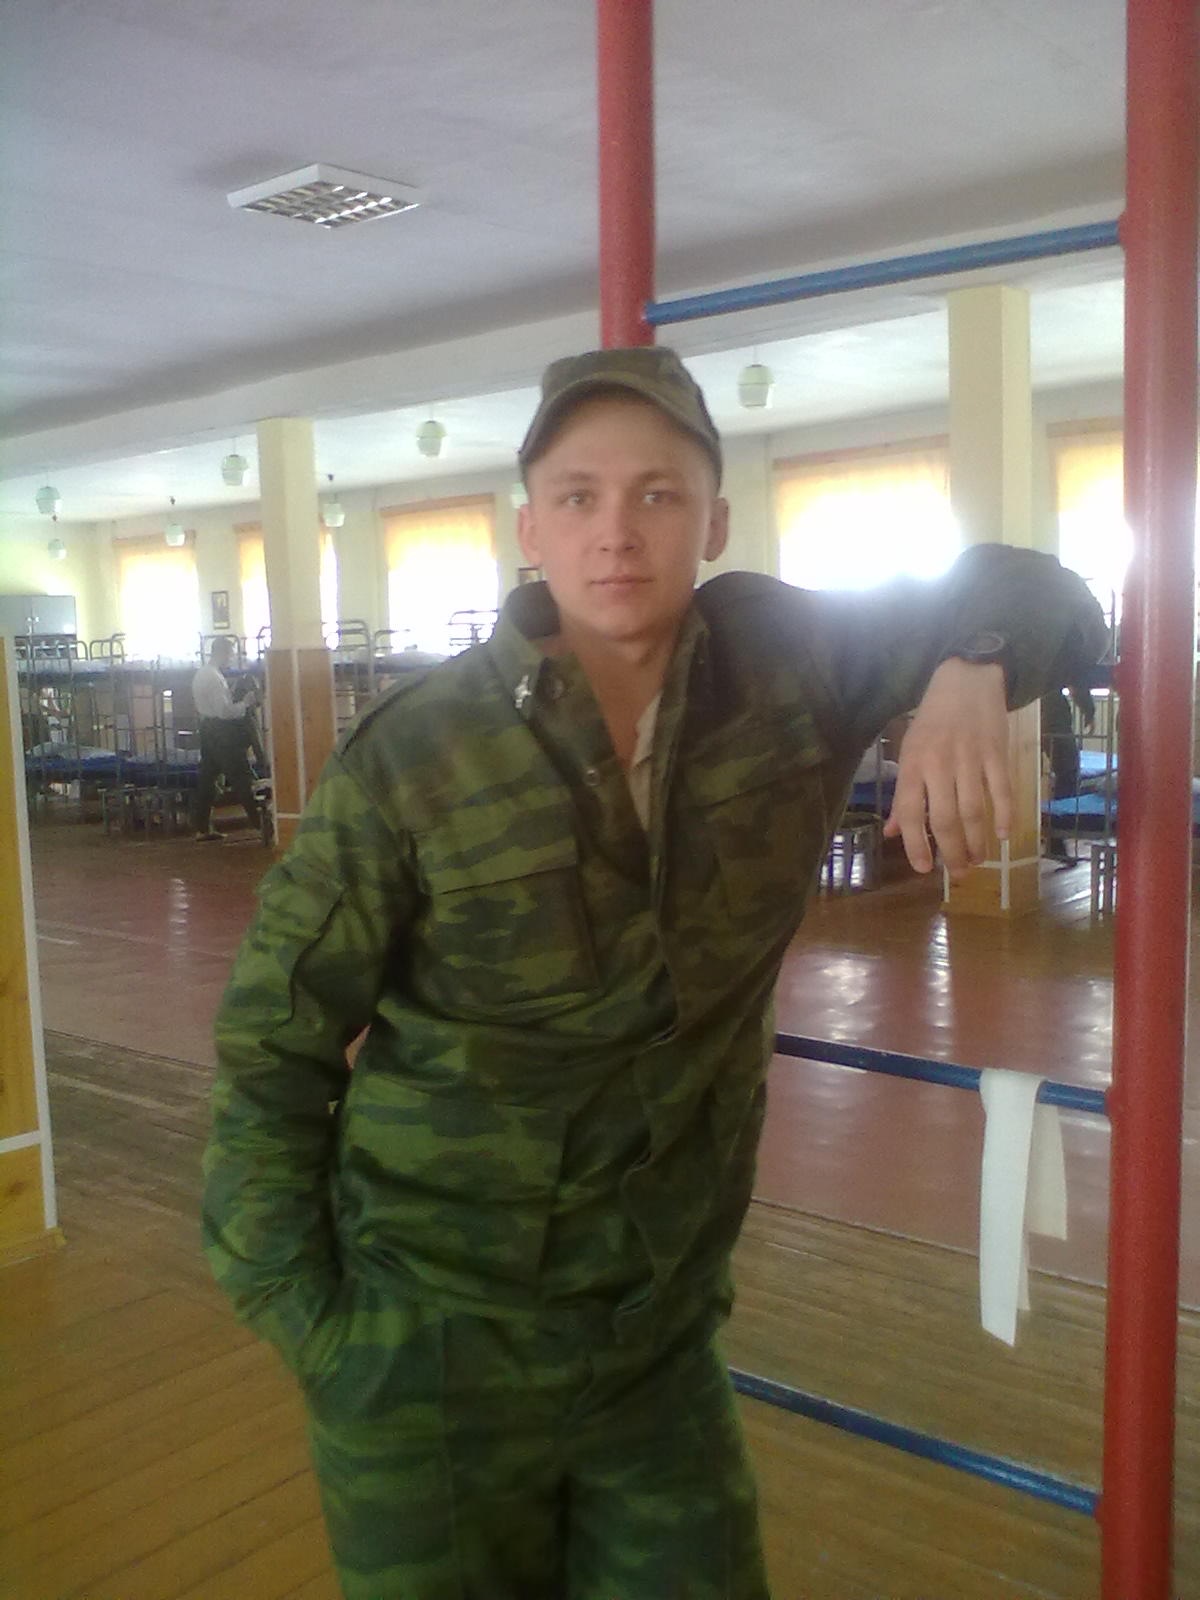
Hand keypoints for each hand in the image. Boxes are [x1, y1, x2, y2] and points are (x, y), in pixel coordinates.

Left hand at [882, 660, 1011, 878]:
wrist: (967, 679)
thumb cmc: (933, 718)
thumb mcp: (909, 750)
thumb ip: (904, 792)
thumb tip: (893, 832)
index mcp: (913, 764)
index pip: (909, 812)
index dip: (916, 844)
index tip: (923, 868)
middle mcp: (939, 763)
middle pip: (944, 819)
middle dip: (951, 852)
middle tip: (957, 873)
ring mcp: (970, 758)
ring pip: (973, 810)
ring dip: (976, 841)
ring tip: (978, 860)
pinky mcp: (997, 752)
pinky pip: (1002, 791)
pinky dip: (1004, 816)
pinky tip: (1001, 836)